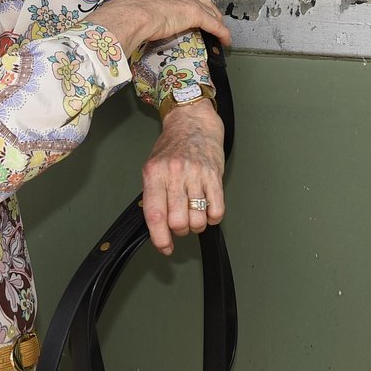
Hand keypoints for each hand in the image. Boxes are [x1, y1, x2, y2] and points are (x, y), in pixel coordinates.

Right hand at [86, 0, 230, 54]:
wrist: (130, 15)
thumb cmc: (125, 11)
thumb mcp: (134, 0)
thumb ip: (142, 3)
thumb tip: (138, 14)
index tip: (189, 2)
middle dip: (205, 7)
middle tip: (209, 17)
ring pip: (208, 9)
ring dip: (215, 20)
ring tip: (219, 30)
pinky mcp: (194, 13)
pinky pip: (213, 24)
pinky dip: (221, 32)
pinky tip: (225, 39)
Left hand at [141, 100, 224, 254]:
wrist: (192, 123)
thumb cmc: (172, 147)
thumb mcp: (153, 166)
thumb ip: (153, 194)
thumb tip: (156, 225)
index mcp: (154, 173)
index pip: (155, 214)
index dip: (159, 237)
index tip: (164, 247)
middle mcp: (174, 174)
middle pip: (178, 222)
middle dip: (180, 230)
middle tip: (180, 223)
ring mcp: (196, 175)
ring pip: (198, 220)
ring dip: (197, 225)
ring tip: (193, 213)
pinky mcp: (215, 176)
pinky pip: (217, 211)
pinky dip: (213, 217)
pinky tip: (207, 208)